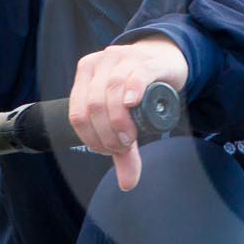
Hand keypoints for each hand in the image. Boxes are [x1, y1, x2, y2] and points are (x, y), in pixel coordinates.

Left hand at [67, 36, 189, 191]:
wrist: (166, 61)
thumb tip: (126, 184)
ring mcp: (123, 58)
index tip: (108, 150)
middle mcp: (100, 63)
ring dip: (120, 121)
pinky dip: (131, 90)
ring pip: (112, 90)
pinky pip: (135, 74)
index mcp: (86, 74)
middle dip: (107, 133)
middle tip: (123, 146)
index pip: (77, 112)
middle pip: (94, 104)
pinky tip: (133, 104)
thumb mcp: (127, 118)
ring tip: (130, 137)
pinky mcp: (147, 60)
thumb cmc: (140, 90)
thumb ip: (122, 149)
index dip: (90, 138)